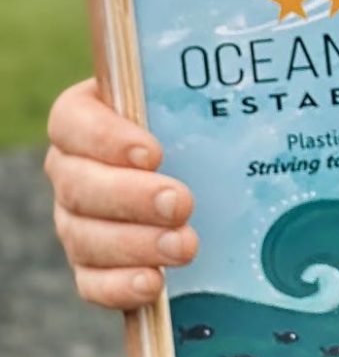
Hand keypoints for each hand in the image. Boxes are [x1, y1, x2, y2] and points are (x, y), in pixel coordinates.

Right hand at [46, 78, 197, 308]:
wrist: (206, 172)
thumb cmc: (199, 127)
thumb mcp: (197, 102)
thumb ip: (203, 92)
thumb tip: (248, 70)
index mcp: (86, 120)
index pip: (72, 121)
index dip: (105, 138)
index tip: (153, 152)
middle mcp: (73, 170)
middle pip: (79, 185)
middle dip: (131, 198)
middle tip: (181, 203)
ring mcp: (77, 221)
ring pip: (84, 236)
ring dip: (135, 244)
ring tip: (183, 246)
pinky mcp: (93, 265)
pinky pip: (92, 282)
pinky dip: (119, 286)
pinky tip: (152, 283)